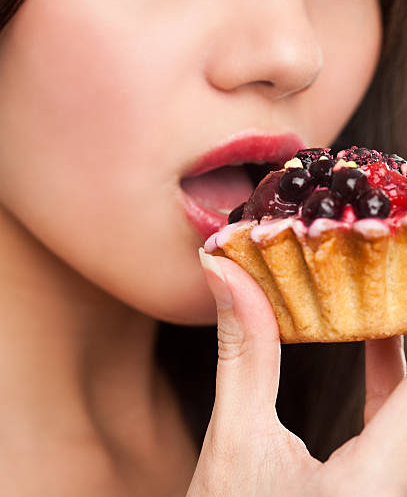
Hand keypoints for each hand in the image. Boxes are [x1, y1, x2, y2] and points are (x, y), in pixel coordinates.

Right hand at [186, 252, 406, 495]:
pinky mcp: (370, 485)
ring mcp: (384, 486)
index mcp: (379, 482)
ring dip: (396, 350)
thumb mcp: (237, 440)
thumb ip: (243, 353)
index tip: (392, 267)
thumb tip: (225, 274)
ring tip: (376, 296)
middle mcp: (392, 486)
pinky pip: (393, 424)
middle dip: (400, 328)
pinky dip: (385, 377)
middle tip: (382, 273)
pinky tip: (369, 346)